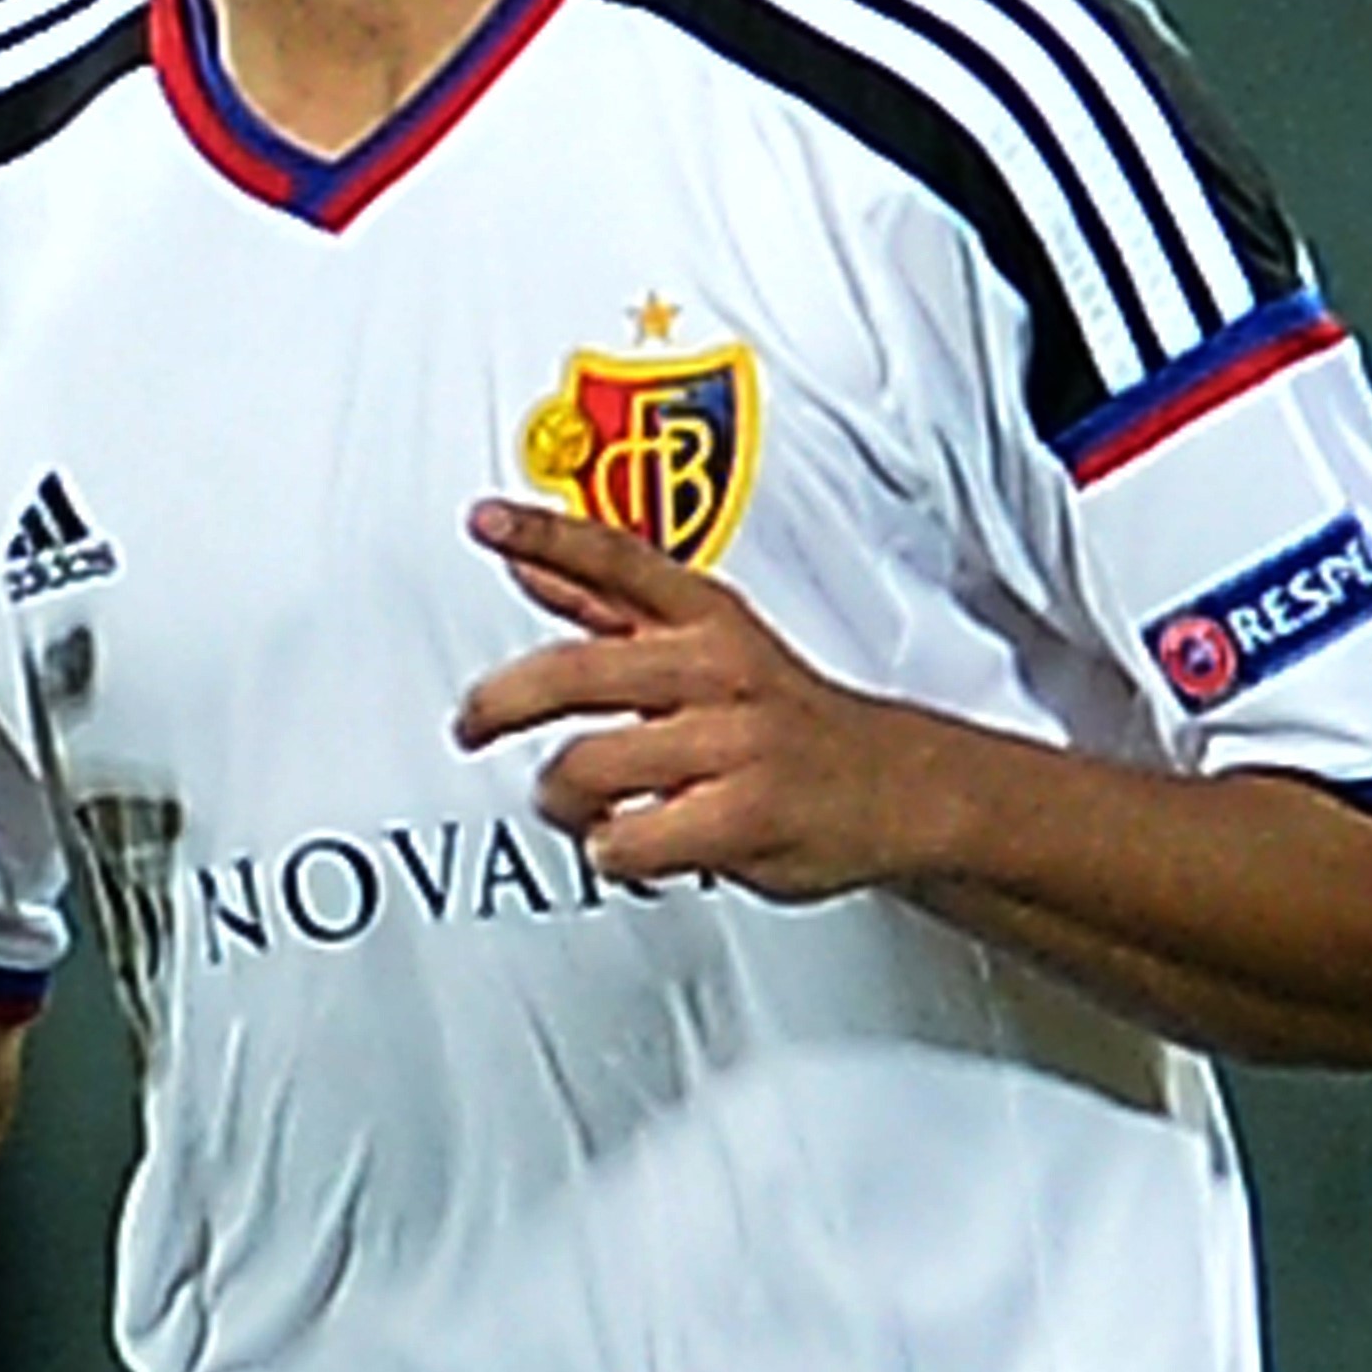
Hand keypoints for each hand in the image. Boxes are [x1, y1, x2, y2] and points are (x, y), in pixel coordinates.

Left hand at [450, 499, 974, 903]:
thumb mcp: (705, 639)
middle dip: (500, 705)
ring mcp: (732, 744)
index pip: (617, 560)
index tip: (485, 518)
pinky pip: (626, 841)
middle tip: (470, 726)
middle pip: (573, 676)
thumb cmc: (785, 715)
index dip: (546, 534)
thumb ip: (610, 602)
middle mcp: (717, 670)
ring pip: (585, 769)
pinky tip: (632, 844)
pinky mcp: (743, 816)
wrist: (901, 787)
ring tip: (582, 807)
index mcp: (706, 618)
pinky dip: (612, 852)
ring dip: (562, 800)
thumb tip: (529, 558)